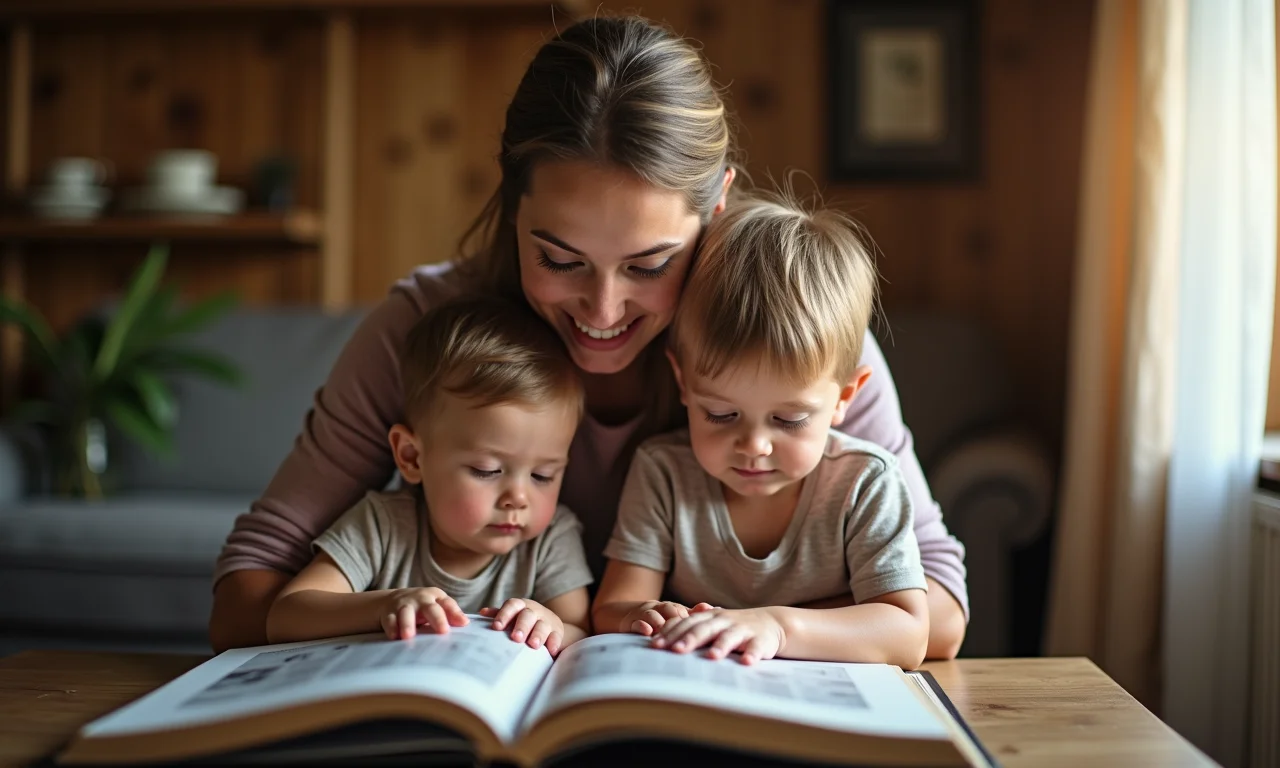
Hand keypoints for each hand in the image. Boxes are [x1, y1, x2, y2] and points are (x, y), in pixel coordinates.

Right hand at [380, 588, 468, 639]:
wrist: (395, 599)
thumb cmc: (423, 606)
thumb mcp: (438, 606)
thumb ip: (451, 615)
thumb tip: (466, 624)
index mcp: (435, 597)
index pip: (447, 604)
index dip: (455, 613)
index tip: (463, 624)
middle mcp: (420, 599)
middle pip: (430, 608)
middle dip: (437, 619)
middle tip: (443, 631)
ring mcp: (404, 605)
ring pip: (406, 613)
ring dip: (407, 624)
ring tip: (409, 637)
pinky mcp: (389, 613)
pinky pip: (389, 620)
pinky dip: (391, 628)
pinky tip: (394, 637)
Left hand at [479, 599, 566, 655]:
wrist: (550, 625)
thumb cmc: (524, 621)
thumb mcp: (513, 616)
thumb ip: (499, 614)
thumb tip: (482, 612)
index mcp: (520, 606)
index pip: (512, 605)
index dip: (504, 615)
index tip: (496, 627)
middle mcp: (534, 611)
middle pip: (528, 615)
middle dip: (522, 626)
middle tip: (516, 638)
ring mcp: (547, 620)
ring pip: (542, 625)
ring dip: (538, 635)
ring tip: (533, 645)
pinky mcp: (557, 631)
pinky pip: (556, 636)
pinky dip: (554, 643)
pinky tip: (551, 651)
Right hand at [620, 600, 714, 635]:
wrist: (625, 615)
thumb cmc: (656, 620)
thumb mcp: (674, 617)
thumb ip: (693, 616)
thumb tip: (718, 608)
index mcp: (673, 608)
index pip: (686, 612)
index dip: (697, 618)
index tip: (709, 626)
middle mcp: (660, 608)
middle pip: (671, 611)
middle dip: (679, 619)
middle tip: (689, 633)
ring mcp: (645, 614)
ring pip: (654, 615)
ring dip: (661, 624)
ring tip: (668, 634)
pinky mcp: (631, 621)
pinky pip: (636, 622)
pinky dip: (642, 626)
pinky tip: (647, 632)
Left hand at [652, 607, 785, 664]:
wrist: (771, 623)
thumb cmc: (733, 626)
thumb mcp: (711, 623)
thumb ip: (689, 627)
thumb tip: (659, 633)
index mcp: (709, 617)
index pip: (686, 623)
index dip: (671, 633)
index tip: (655, 645)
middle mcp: (724, 621)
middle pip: (704, 629)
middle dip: (689, 639)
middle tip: (675, 651)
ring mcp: (743, 630)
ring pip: (730, 636)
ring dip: (721, 646)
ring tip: (712, 656)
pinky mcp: (761, 640)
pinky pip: (757, 648)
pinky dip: (752, 654)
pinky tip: (747, 662)